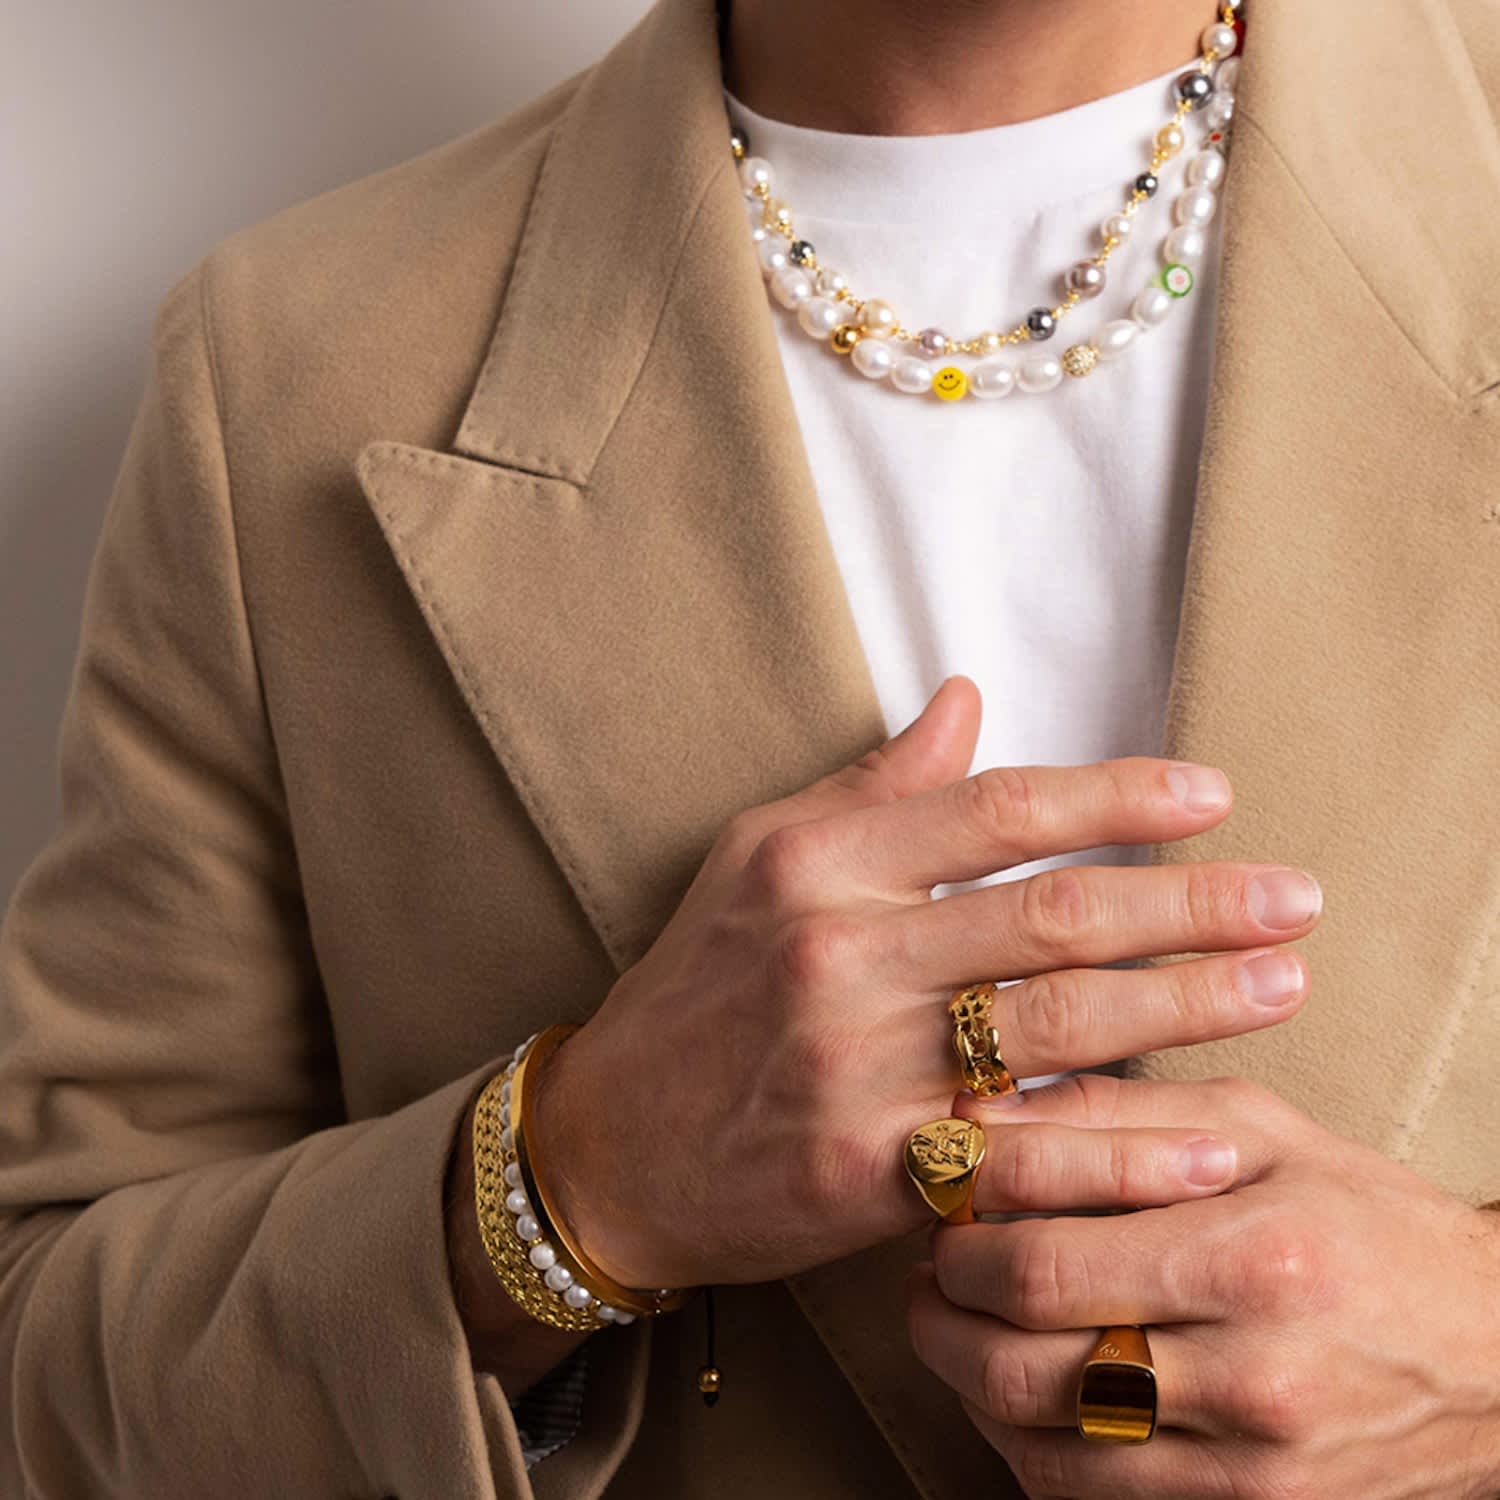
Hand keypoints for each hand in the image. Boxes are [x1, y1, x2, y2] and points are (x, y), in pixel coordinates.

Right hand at [529, 675, 1320, 1290]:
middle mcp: (836, 952)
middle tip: (1293, 896)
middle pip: (1048, 915)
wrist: (613, 1143)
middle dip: (1188, 902)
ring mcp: (853, 1064)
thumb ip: (872, 786)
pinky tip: (1198, 1136)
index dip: (1116, 796)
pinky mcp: (867, 1171)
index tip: (1209, 794)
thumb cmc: (697, 988)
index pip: (994, 809)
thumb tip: (967, 699)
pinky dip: (1114, 1147)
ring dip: (1182, 1006)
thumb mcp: (757, 859)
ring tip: (1279, 983)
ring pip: (1052, 1027)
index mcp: (814, 862)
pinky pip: (1017, 1152)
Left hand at [906, 1071, 1499, 1497]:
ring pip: (1042, 1447)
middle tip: (929, 1272)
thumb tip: (988, 1114)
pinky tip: (1017, 1392)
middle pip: (1022, 1365)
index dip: (961, 1241)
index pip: (1042, 1264)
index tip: (941, 1210)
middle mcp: (1249, 1378)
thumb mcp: (1262, 1128)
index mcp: (1249, 1260)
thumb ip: (1120, 1112)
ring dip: (967, 1384)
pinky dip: (1028, 1446)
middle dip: (942, 1314)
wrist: (1496, 1355)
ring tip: (954, 1326)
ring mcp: (1251, 1470)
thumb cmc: (1369, 1220)